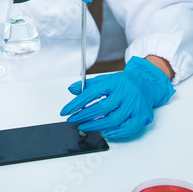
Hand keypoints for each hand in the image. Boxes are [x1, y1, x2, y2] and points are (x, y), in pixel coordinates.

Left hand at [60, 56, 174, 138]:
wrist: (145, 83)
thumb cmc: (123, 83)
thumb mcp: (105, 80)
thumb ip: (88, 85)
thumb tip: (72, 89)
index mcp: (114, 81)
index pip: (92, 92)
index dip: (77, 103)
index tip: (66, 111)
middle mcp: (126, 92)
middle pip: (102, 107)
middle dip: (84, 116)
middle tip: (73, 120)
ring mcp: (135, 104)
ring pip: (114, 120)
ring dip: (97, 126)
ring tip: (85, 127)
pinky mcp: (143, 115)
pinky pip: (128, 128)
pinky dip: (115, 133)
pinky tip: (105, 132)